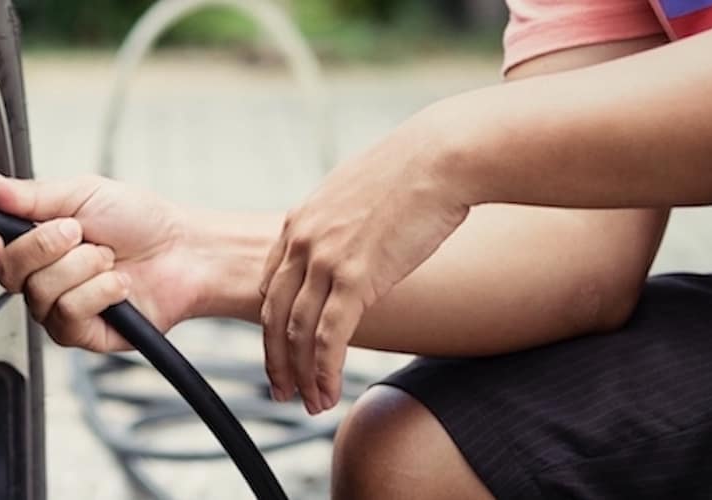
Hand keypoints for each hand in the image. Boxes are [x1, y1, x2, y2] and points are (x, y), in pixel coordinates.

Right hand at [0, 166, 204, 351]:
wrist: (183, 252)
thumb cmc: (138, 220)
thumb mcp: (82, 193)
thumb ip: (30, 193)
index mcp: (32, 241)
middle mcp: (39, 277)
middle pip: (8, 271)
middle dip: (46, 244)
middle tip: (79, 232)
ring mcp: (56, 308)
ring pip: (40, 292)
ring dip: (82, 266)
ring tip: (108, 258)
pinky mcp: (79, 333)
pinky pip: (68, 314)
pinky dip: (99, 292)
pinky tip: (118, 285)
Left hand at [260, 120, 470, 413]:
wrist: (441, 156)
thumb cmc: (414, 171)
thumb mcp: (359, 195)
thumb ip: (343, 226)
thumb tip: (356, 244)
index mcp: (300, 221)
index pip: (269, 285)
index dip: (273, 324)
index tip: (279, 349)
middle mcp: (302, 242)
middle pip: (273, 314)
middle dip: (275, 359)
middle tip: (280, 389)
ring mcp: (325, 260)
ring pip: (297, 333)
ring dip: (300, 375)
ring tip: (308, 403)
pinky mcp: (356, 277)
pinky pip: (328, 338)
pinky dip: (323, 373)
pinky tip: (327, 395)